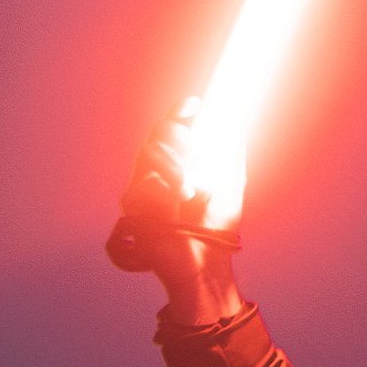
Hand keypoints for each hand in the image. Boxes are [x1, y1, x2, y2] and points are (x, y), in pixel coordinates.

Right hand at [106, 122, 247, 326]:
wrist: (206, 263)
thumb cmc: (216, 227)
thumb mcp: (230, 181)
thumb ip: (228, 149)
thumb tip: (232, 119)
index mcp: (178, 163)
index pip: (171, 129)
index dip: (179, 113)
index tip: (195, 104)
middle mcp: (156, 173)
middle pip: (156, 136)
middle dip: (177, 138)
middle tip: (193, 149)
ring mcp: (143, 190)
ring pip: (147, 155)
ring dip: (174, 168)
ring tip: (189, 191)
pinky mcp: (134, 209)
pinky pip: (143, 184)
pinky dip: (163, 191)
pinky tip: (176, 203)